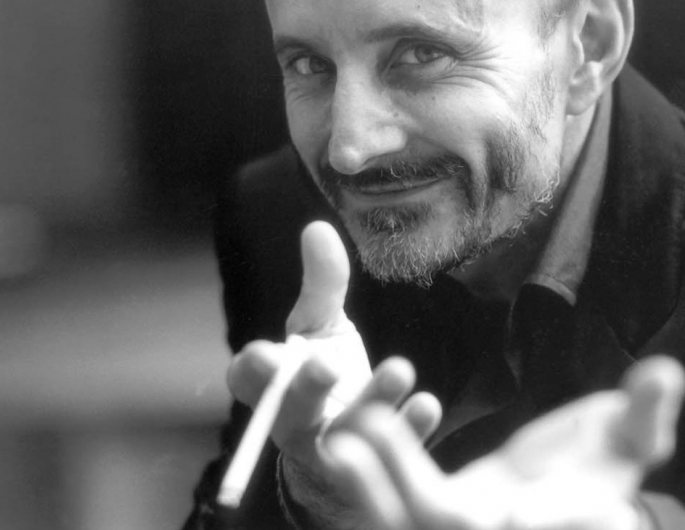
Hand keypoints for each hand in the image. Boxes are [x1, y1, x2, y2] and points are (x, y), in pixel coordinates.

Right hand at [226, 221, 441, 521]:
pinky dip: (411, 427)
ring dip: (372, 402)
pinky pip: (393, 450)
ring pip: (347, 434)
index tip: (264, 354)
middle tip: (325, 366)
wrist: (353, 444)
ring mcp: (337, 449)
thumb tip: (318, 227)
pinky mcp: (376, 463)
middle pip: (293, 413)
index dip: (253, 371)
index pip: (250, 381)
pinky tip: (428, 403)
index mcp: (274, 387)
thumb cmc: (326, 374)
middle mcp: (296, 424)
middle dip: (306, 389)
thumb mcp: (320, 328)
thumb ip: (320, 284)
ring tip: (400, 369)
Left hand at [321, 356, 684, 529]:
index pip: (537, 520)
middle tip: (363, 441)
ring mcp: (465, 525)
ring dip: (372, 487)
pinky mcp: (436, 512)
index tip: (509, 500)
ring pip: (410, 523)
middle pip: (450, 525)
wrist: (569, 494)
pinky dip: (369, 480)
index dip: (536, 515)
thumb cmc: (604, 468)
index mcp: (560, 520)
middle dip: (406, 488)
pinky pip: (395, 506)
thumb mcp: (631, 439)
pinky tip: (343, 438)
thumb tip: (664, 373)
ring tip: (343, 438)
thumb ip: (646, 411)